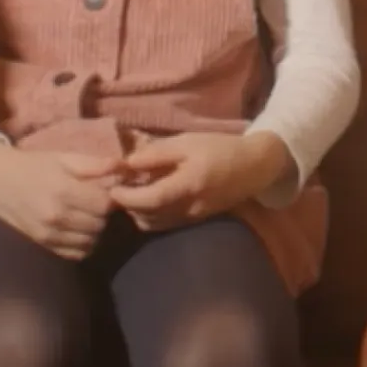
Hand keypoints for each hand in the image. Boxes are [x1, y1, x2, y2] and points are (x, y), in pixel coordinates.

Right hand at [0, 141, 120, 259]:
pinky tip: (79, 229)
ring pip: (92, 241)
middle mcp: (57, 217)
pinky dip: (84, 244)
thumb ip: (94, 165)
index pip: (105, 205)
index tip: (108, 190)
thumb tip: (125, 167)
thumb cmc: (33, 165)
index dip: (112, 197)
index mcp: (64, 191)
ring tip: (88, 215)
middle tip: (98, 202)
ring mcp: (49, 235)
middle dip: (104, 213)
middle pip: (100, 224)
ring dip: (96, 229)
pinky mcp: (44, 245)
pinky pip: (77, 253)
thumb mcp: (63, 158)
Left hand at [106, 131, 293, 231]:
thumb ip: (156, 153)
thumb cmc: (220, 148)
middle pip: (146, 217)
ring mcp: (192, 218)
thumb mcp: (187, 142)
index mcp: (187, 185)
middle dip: (128, 205)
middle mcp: (188, 208)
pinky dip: (150, 214)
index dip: (126, 197)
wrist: (254, 167)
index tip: (112, 187)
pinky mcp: (194, 220)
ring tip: (133, 191)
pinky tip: (150, 197)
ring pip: (153, 224)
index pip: (149, 200)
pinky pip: (164, 223)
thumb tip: (126, 163)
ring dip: (138, 211)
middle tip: (118, 186)